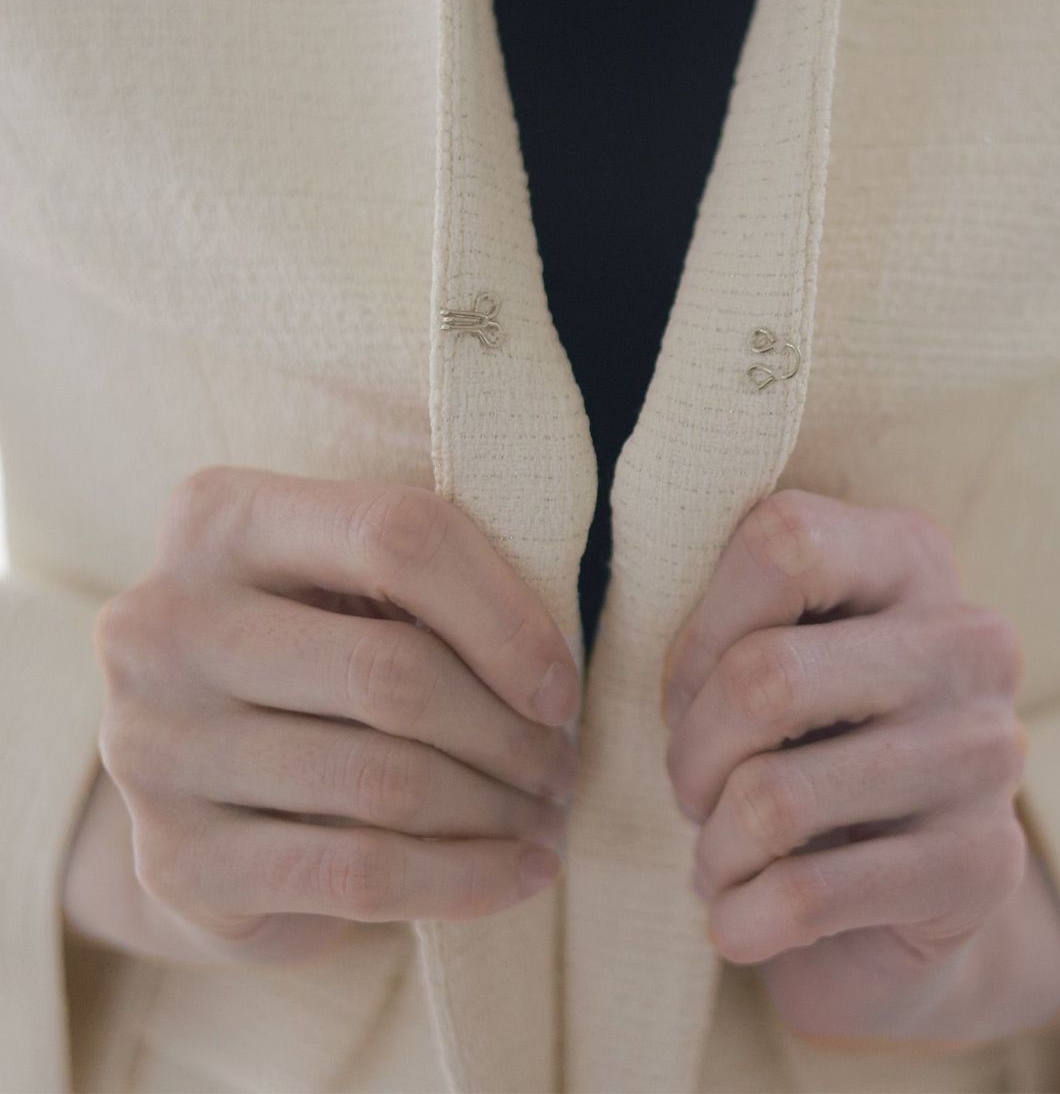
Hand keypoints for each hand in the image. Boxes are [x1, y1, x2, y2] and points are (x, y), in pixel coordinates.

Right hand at [68, 466, 579, 965]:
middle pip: (392, 670)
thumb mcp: (350, 589)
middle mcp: (163, 622)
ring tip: (546, 816)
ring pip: (384, 781)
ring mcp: (154, 744)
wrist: (191, 788)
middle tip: (564, 766)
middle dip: (507, 731)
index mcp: (221, 520)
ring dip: (496, 809)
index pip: (397, 536)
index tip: (561, 687)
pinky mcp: (174, 860)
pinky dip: (462, 879)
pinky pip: (358, 873)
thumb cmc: (310, 660)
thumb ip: (428, 586)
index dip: (504, 616)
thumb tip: (554, 674)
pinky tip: (519, 873)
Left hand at [660, 489, 1059, 1042]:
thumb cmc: (809, 740)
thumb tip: (644, 606)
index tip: (687, 694)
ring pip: (772, 796)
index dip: (698, 633)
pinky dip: (742, 916)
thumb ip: (728, 609)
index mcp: (909, 556)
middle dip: (693, 754)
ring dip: (714, 847)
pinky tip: (741, 918)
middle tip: (693, 791)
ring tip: (721, 858)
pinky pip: (808, 896)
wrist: (911, 890)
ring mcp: (987, 751)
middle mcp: (968, 640)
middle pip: (764, 677)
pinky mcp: (985, 863)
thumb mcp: (774, 646)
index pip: (781, 543)